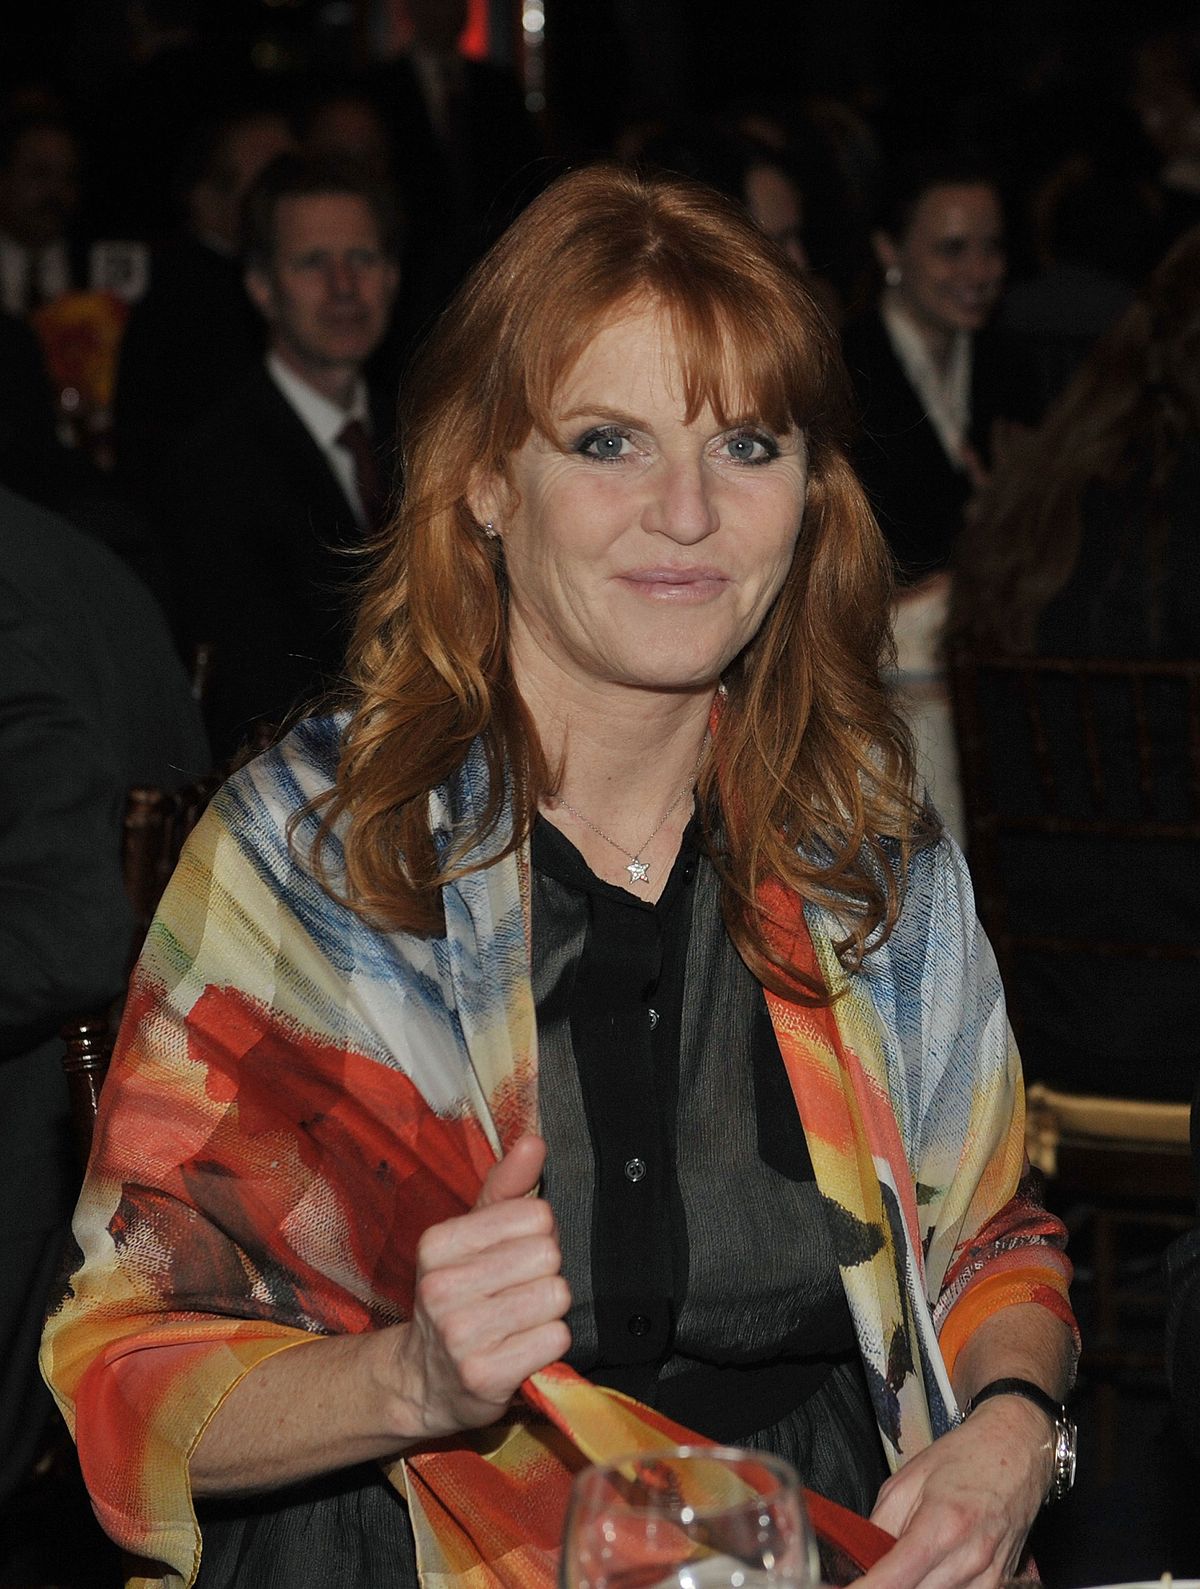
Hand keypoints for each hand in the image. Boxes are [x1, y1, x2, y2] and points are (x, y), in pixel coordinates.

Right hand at [388, 1134, 570, 1442]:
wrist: (424, 1379)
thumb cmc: (458, 1295)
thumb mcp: (470, 1236)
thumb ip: (505, 1187)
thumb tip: (534, 1141)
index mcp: (437, 1244)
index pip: (535, 1215)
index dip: (538, 1235)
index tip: (514, 1255)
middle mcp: (441, 1287)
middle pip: (548, 1255)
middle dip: (545, 1272)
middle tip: (518, 1291)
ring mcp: (459, 1335)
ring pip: (556, 1296)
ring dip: (549, 1310)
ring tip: (519, 1320)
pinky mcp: (483, 1376)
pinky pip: (555, 1339)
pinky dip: (549, 1344)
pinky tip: (521, 1348)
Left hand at [862, 1396, 1052, 1588]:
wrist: (1017, 1450)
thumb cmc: (964, 1457)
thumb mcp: (908, 1478)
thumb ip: (881, 1523)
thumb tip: (861, 1559)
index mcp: (941, 1525)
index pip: (895, 1579)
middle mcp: (969, 1558)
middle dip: (885, 1588)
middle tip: (869, 1576)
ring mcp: (989, 1578)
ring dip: (912, 1588)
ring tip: (901, 1566)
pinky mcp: (1000, 1586)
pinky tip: (928, 1573)